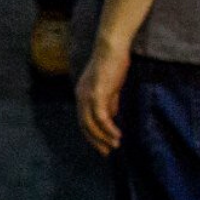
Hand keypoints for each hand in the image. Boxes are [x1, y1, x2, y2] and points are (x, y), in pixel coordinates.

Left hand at [76, 37, 130, 155]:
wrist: (111, 47)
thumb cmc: (113, 63)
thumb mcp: (110, 86)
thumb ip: (110, 101)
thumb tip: (111, 116)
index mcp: (82, 94)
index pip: (84, 120)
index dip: (92, 134)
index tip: (103, 145)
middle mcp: (81, 96)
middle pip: (84, 125)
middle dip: (96, 140)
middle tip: (107, 152)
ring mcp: (87, 95)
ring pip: (91, 124)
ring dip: (103, 137)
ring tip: (115, 145)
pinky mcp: (97, 93)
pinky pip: (101, 117)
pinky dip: (108, 128)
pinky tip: (117, 135)